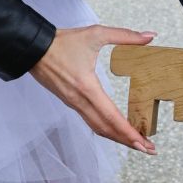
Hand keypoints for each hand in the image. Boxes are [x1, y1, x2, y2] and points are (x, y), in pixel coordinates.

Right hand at [30, 24, 157, 152]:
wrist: (32, 48)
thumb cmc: (62, 42)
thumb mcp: (96, 34)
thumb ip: (125, 35)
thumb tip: (150, 36)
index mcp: (88, 88)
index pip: (112, 117)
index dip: (129, 132)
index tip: (144, 143)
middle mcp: (80, 101)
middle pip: (107, 129)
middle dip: (128, 141)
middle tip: (149, 149)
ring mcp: (74, 104)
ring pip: (98, 127)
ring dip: (117, 137)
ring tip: (136, 143)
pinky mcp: (70, 102)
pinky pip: (90, 121)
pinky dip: (106, 129)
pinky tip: (116, 130)